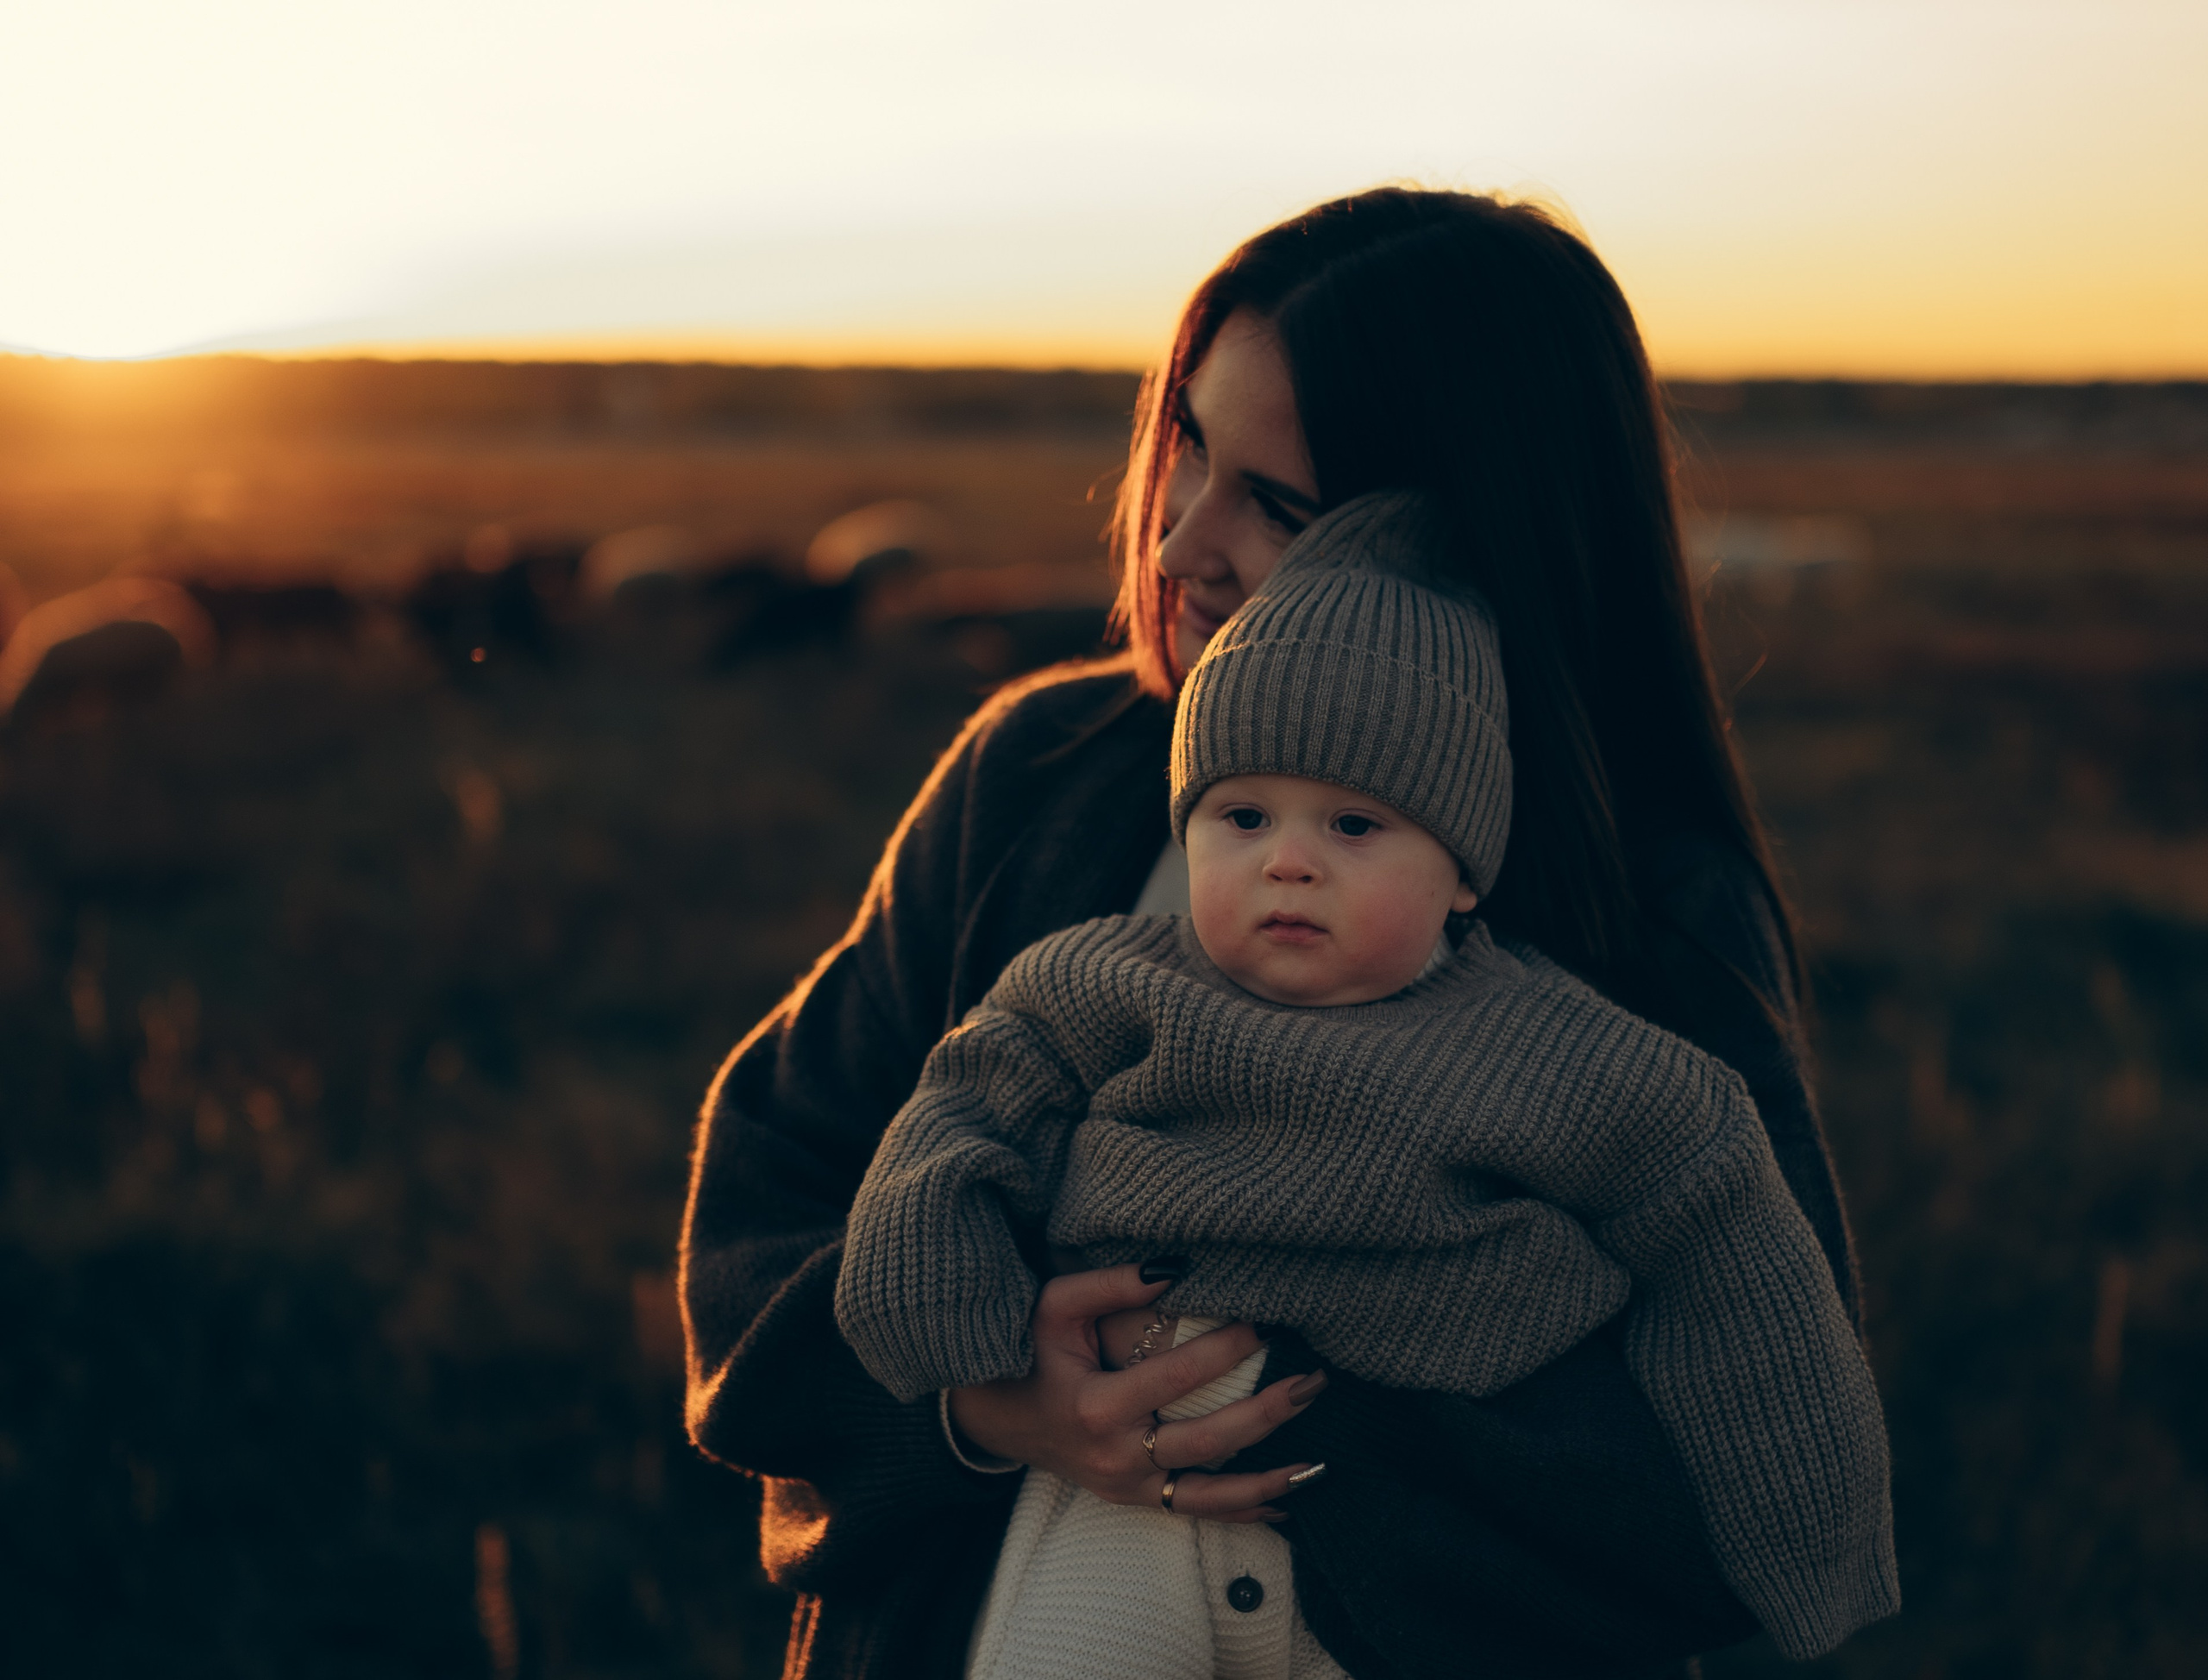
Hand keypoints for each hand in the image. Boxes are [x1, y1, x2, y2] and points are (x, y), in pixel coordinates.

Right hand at [948, 1263, 1327, 1523]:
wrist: (995, 1413)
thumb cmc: (1029, 1350)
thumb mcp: (1056, 1307)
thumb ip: (1112, 1283)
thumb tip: (1177, 1266)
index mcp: (1096, 1405)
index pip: (1178, 1376)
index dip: (1226, 1349)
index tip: (1265, 1323)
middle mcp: (1115, 1455)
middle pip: (1207, 1441)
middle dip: (1267, 1412)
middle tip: (1313, 1382)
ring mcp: (1126, 1485)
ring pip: (1208, 1494)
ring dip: (1266, 1483)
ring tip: (1316, 1468)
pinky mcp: (1133, 1499)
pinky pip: (1193, 1512)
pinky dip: (1239, 1512)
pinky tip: (1284, 1507)